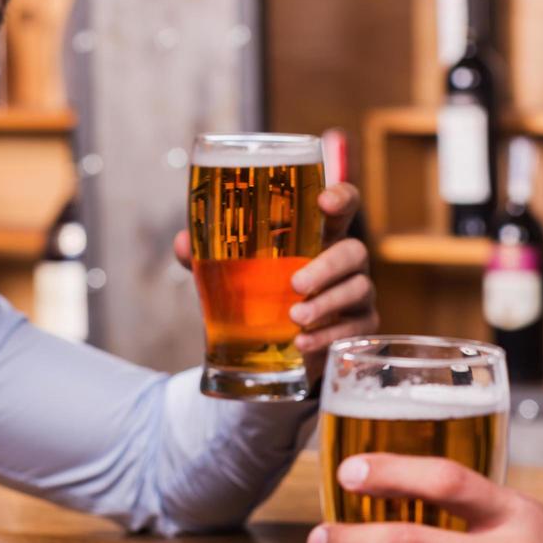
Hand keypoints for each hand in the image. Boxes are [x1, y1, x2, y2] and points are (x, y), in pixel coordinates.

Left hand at [173, 182, 376, 382]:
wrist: (273, 344)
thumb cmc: (261, 292)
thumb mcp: (232, 271)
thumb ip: (207, 255)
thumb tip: (183, 243)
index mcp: (319, 235)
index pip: (344, 205)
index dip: (342, 198)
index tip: (324, 202)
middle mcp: (344, 260)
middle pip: (353, 251)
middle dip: (327, 266)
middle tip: (295, 283)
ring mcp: (357, 292)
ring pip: (358, 289)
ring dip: (326, 304)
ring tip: (295, 317)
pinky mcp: (360, 326)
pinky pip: (355, 328)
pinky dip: (328, 336)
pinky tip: (303, 342)